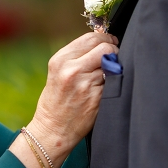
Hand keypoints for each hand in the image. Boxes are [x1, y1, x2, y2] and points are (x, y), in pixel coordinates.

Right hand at [29, 33, 117, 162]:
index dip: (105, 38)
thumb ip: (77, 56)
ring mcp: (86, 84)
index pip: (91, 38)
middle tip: (114, 56)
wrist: (53, 129)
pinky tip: (104, 89)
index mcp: (60, 60)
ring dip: (114, 68)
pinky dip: (113, 83)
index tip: (111, 42)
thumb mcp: (58, 72)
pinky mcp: (97, 97)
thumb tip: (103, 42)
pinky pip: (114, 82)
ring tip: (104, 77)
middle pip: (105, 48)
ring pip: (112, 65)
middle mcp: (72, 69)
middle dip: (114, 50)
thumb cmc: (56, 100)